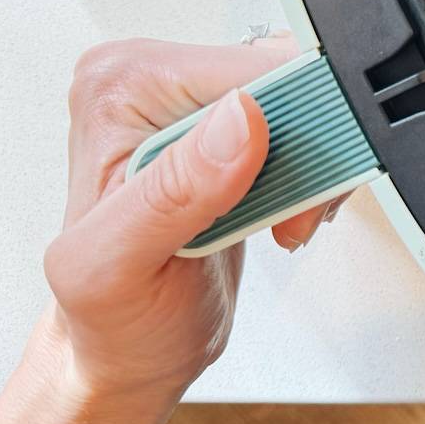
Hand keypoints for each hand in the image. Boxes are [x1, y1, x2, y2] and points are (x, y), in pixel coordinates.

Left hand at [44, 35, 343, 409]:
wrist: (129, 351)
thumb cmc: (110, 318)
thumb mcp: (121, 266)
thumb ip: (174, 192)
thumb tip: (243, 117)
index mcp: (119, 86)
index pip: (245, 72)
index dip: (292, 128)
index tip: (289, 192)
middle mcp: (153, 81)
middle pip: (283, 77)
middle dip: (308, 150)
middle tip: (287, 215)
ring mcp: (193, 103)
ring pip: (305, 100)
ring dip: (314, 167)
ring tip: (281, 220)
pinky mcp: (229, 129)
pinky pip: (304, 125)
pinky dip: (311, 174)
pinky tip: (280, 212)